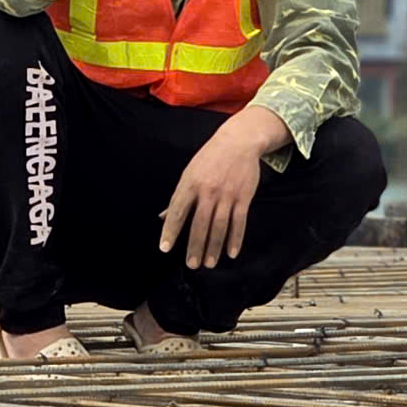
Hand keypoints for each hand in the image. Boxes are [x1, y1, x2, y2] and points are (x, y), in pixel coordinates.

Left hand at [161, 109, 284, 267]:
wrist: (238, 141)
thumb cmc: (210, 158)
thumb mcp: (190, 172)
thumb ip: (179, 197)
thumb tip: (163, 217)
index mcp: (190, 184)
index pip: (177, 211)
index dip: (170, 231)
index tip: (165, 248)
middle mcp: (207, 191)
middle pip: (199, 224)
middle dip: (195, 246)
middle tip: (192, 265)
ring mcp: (226, 195)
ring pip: (219, 226)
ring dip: (214, 247)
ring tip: (209, 263)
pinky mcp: (243, 197)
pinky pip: (239, 222)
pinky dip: (235, 239)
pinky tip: (231, 253)